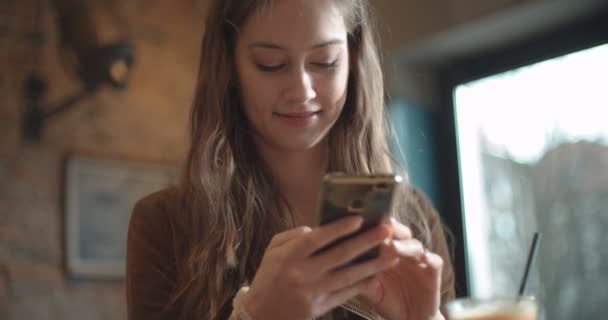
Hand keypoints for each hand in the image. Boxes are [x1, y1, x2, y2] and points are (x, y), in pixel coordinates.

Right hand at [241, 217, 398, 319]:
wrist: (259, 315)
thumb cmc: (268, 278)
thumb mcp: (273, 251)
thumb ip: (295, 236)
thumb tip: (318, 229)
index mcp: (290, 256)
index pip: (318, 238)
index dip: (339, 228)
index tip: (359, 219)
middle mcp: (303, 273)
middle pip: (340, 255)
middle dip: (367, 242)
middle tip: (387, 231)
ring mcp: (313, 292)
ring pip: (349, 276)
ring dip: (373, 265)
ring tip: (392, 256)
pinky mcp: (319, 308)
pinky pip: (345, 294)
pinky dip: (362, 286)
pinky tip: (377, 277)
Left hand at [360, 218, 442, 319]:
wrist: (410, 318)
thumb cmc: (387, 299)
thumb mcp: (369, 287)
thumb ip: (357, 274)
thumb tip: (336, 264)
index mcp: (386, 250)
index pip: (380, 232)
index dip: (371, 225)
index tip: (359, 221)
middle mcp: (403, 250)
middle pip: (398, 232)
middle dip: (389, 228)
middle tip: (379, 226)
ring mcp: (419, 259)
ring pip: (414, 245)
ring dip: (403, 245)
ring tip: (392, 247)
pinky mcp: (433, 271)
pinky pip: (434, 261)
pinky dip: (430, 258)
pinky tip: (424, 257)